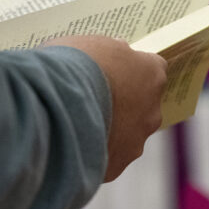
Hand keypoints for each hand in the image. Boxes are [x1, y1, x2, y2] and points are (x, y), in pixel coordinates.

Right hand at [44, 36, 167, 180]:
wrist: (55, 107)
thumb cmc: (73, 66)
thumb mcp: (91, 44)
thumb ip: (110, 50)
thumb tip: (117, 50)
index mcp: (151, 74)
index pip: (153, 69)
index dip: (133, 70)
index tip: (116, 70)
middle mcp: (153, 110)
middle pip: (143, 105)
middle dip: (123, 103)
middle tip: (94, 99)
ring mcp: (137, 140)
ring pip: (127, 134)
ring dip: (109, 129)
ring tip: (77, 124)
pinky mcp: (117, 164)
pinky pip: (107, 156)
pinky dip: (93, 151)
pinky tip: (70, 144)